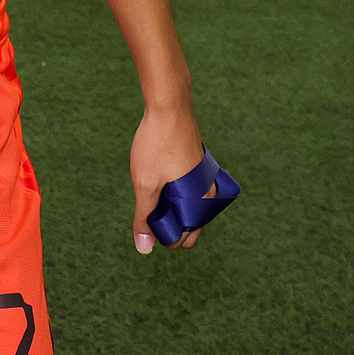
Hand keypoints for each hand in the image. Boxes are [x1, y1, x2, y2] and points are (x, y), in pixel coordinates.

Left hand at [130, 104, 205, 253]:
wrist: (169, 106)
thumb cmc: (157, 144)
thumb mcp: (145, 183)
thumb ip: (145, 217)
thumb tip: (145, 248)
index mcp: (201, 203)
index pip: (185, 238)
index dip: (161, 235)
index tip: (144, 217)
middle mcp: (209, 194)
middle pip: (189, 226)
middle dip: (168, 224)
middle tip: (146, 205)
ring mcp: (206, 180)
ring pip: (188, 208)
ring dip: (170, 208)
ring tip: (151, 190)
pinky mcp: (199, 169)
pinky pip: (189, 193)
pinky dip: (175, 194)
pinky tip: (160, 181)